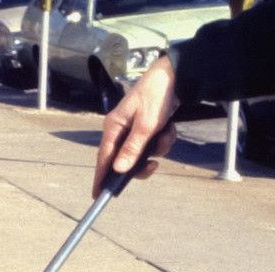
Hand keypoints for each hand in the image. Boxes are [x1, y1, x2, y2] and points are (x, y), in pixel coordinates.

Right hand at [93, 57, 179, 195]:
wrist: (176, 75)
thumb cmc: (157, 94)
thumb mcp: (147, 124)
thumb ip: (133, 148)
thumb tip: (119, 169)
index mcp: (114, 126)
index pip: (104, 157)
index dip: (101, 176)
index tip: (98, 194)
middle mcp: (121, 128)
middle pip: (125, 158)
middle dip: (143, 161)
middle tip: (154, 164)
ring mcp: (134, 128)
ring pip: (143, 152)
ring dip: (158, 147)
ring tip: (165, 134)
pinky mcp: (147, 126)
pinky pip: (153, 144)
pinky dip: (163, 139)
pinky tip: (169, 128)